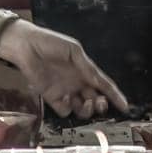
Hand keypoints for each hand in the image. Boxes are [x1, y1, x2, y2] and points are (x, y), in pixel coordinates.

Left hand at [0, 20, 127, 118]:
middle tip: (101, 104)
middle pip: (95, 99)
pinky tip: (68, 98)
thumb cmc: (51, 43)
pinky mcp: (51, 97)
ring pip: (82, 108)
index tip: (124, 106)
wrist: (26, 46)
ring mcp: (65, 91)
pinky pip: (65, 109)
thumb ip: (87, 67)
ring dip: (88, 109)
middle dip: (101, 105)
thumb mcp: (74, 51)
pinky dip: (69, 107)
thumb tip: (100, 81)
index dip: (115, 95)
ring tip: (88, 103)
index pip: (103, 84)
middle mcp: (77, 82)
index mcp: (85, 70)